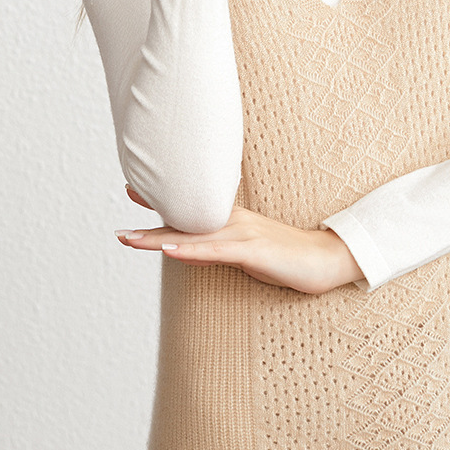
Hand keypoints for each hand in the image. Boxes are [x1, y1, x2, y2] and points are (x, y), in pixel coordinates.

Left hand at [115, 190, 362, 295]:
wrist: (328, 260)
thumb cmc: (288, 259)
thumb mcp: (245, 256)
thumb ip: (215, 251)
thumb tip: (185, 251)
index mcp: (231, 221)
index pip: (189, 212)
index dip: (160, 202)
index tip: (131, 189)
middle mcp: (233, 222)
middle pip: (184, 221)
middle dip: (150, 218)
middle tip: (121, 204)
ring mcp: (243, 234)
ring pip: (193, 236)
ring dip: (157, 238)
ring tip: (128, 239)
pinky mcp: (253, 251)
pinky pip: (216, 252)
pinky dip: (191, 251)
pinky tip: (168, 252)